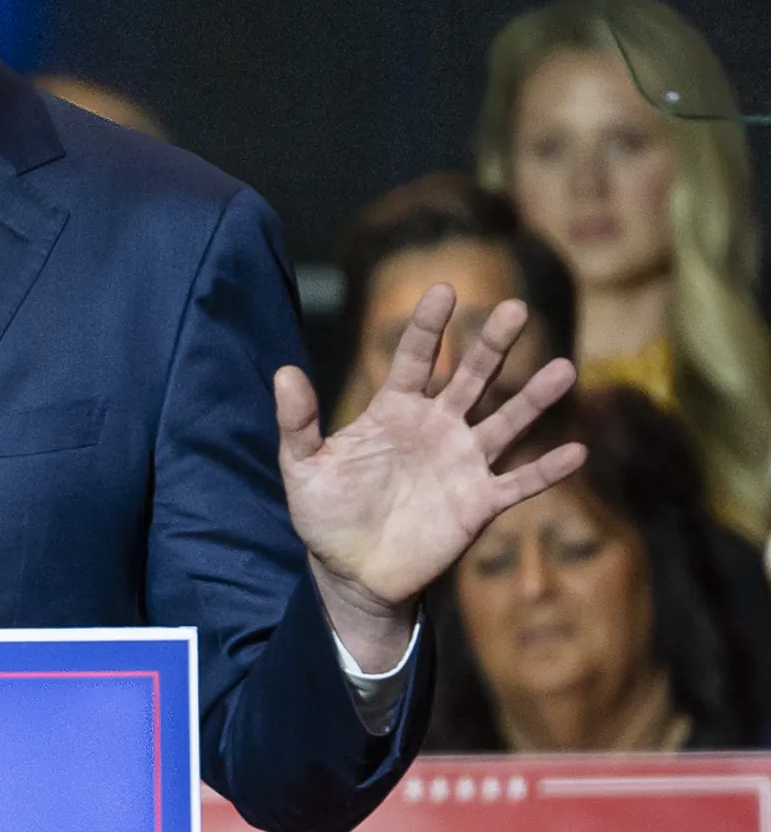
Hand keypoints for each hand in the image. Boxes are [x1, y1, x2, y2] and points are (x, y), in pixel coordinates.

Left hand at [274, 284, 583, 669]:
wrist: (351, 572)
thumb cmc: (324, 513)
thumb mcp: (302, 465)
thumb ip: (297, 421)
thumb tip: (284, 371)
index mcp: (393, 410)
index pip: (415, 358)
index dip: (428, 326)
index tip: (444, 289)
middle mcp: (435, 428)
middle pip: (470, 377)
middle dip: (492, 344)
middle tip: (517, 307)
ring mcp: (461, 463)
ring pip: (506, 423)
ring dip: (534, 398)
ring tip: (565, 368)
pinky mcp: (478, 504)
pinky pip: (518, 483)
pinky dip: (547, 471)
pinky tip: (577, 452)